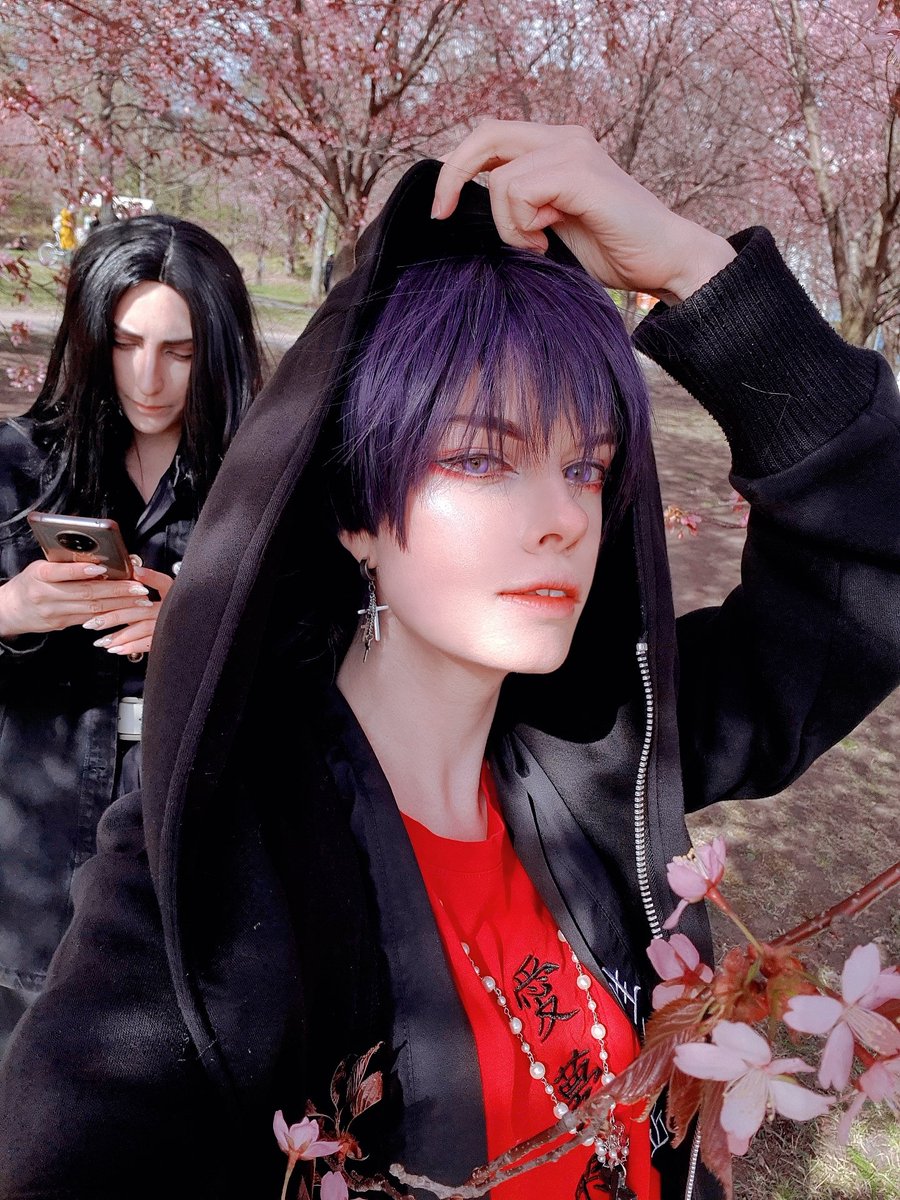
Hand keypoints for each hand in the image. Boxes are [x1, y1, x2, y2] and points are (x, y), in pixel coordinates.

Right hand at [0, 560, 154, 639]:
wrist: (11, 609)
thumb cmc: (30, 583)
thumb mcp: (41, 567)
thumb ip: (65, 564)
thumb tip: (99, 559)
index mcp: (39, 574)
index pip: (60, 572)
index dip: (80, 570)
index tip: (101, 568)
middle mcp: (46, 594)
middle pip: (85, 592)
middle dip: (116, 590)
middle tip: (138, 586)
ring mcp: (54, 612)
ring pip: (92, 608)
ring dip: (119, 604)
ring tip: (139, 599)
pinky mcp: (61, 624)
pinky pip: (89, 619)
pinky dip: (110, 614)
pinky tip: (126, 610)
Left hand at [82, 564, 174, 657]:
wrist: (194, 622)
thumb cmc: (183, 604)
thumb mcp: (171, 587)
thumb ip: (153, 578)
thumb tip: (134, 569)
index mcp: (168, 594)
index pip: (147, 590)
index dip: (126, 593)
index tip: (104, 596)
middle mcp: (167, 609)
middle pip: (136, 612)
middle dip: (112, 618)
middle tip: (92, 623)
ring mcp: (168, 626)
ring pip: (140, 629)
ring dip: (119, 636)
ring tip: (102, 641)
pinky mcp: (168, 639)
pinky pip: (148, 644)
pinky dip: (132, 647)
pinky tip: (118, 650)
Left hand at [432, 120, 734, 301]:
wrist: (666, 263)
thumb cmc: (612, 253)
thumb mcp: (548, 229)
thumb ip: (517, 209)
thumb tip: (467, 211)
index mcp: (555, 148)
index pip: (489, 138)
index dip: (455, 169)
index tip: (442, 212)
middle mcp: (565, 138)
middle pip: (485, 133)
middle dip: (453, 176)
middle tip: (444, 215)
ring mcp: (574, 150)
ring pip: (502, 179)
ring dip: (508, 225)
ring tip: (538, 247)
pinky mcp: (580, 172)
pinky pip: (519, 190)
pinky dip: (522, 226)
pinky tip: (547, 244)